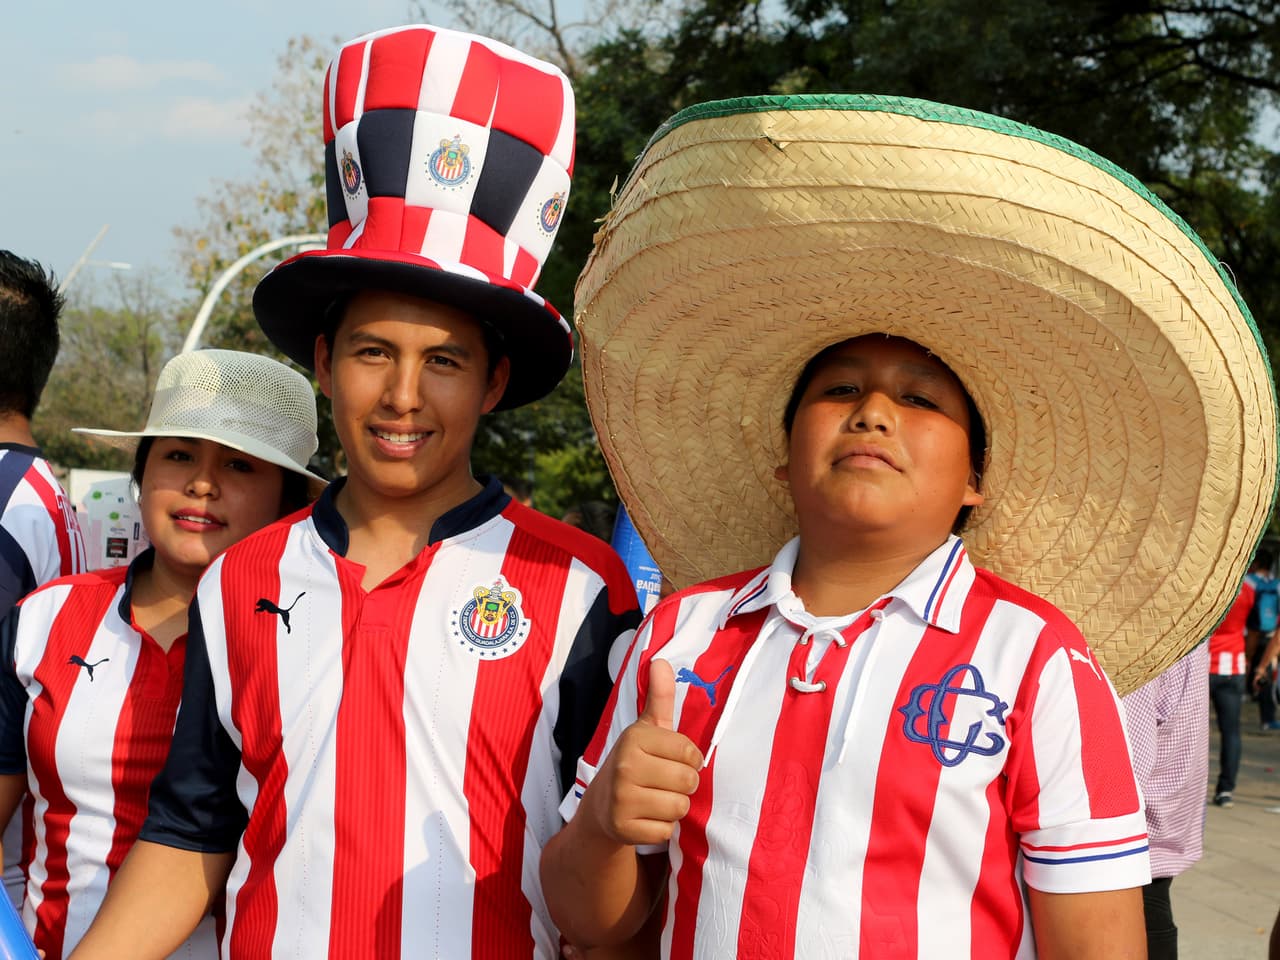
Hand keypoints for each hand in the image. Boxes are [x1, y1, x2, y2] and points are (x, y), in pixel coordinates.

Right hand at [584, 659, 703, 846]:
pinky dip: (662, 827)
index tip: (671, 760)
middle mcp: (625, 766)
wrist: (601, 806)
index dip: (688, 760)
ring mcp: (622, 799)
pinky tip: (646, 817)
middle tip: (663, 782)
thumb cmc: (634, 762)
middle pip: (688, 781)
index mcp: (634, 738)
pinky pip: (667, 830)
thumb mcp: (647, 729)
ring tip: (655, 798)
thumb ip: (659, 697)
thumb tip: (661, 661)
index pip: (690, 752)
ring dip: (673, 806)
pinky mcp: (624, 829)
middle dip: (683, 785)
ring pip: (679, 807)